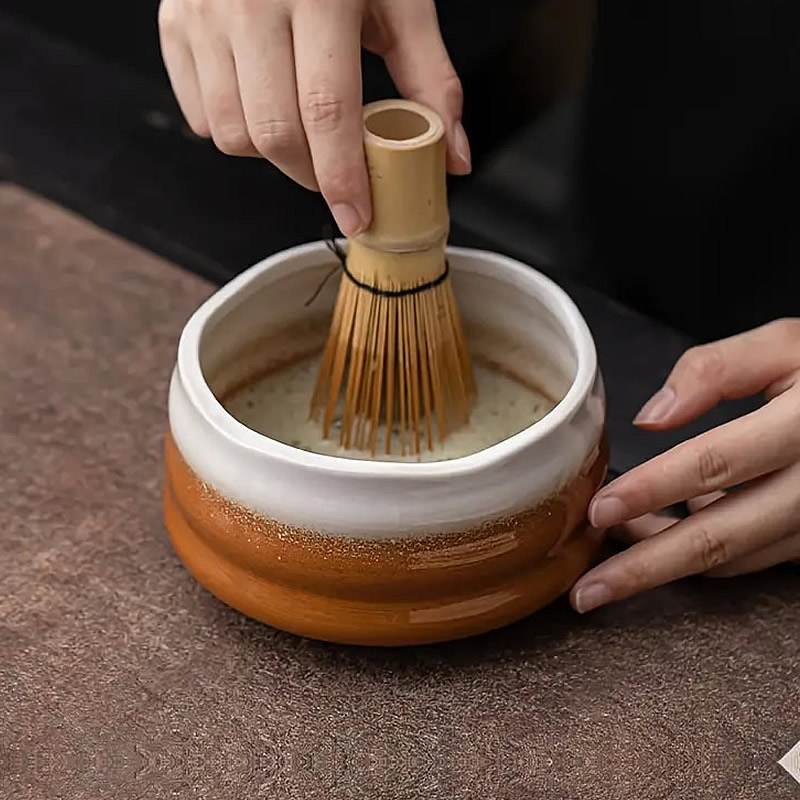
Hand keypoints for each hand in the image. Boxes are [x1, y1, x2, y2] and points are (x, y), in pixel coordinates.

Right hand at [157, 0, 470, 234]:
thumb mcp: (400, 0)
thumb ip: (431, 80)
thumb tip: (455, 159)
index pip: (326, 111)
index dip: (342, 177)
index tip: (357, 216)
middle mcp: (249, 1)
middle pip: (275, 134)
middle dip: (311, 176)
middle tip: (336, 175)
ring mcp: (202, 14)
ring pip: (232, 134)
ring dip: (273, 157)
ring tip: (302, 135)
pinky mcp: (174, 26)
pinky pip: (201, 116)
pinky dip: (235, 130)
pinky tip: (262, 106)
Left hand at [571, 319, 799, 612]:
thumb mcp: (785, 344)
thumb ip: (715, 370)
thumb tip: (650, 418)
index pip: (714, 464)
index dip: (651, 490)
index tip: (598, 511)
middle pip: (721, 536)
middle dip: (647, 568)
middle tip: (588, 590)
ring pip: (733, 555)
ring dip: (667, 562)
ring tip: (609, 562)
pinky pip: (753, 557)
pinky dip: (702, 555)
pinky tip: (660, 539)